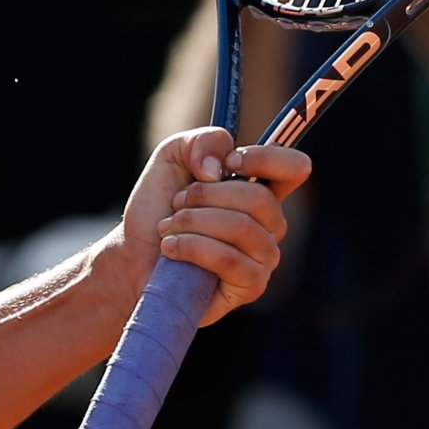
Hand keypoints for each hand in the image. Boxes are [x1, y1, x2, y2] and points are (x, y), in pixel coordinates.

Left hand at [121, 127, 308, 324]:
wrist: (133, 254)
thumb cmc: (158, 207)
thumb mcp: (171, 157)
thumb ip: (201, 142)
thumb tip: (220, 168)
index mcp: (260, 188)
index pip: (294, 168)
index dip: (267, 158)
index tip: (229, 161)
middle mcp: (270, 224)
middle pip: (260, 199)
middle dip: (205, 195)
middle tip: (177, 203)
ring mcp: (264, 257)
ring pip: (241, 228)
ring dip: (192, 222)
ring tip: (168, 227)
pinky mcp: (251, 286)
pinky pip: (229, 260)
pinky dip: (191, 248)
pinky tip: (170, 249)